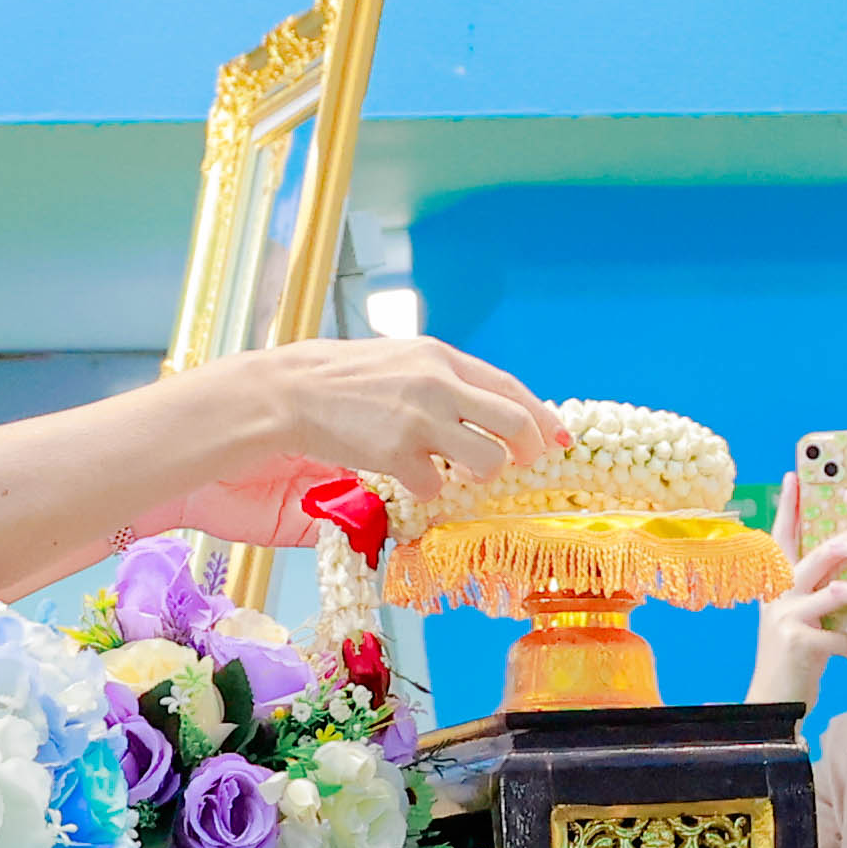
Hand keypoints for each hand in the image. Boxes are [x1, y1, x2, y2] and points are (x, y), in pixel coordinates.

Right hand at [179, 338, 558, 549]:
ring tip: (455, 471)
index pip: (510, 388)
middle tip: (519, 466)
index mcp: (441, 357)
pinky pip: (434, 487)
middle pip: (513, 425)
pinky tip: (406, 478)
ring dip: (479, 474)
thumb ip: (445, 379)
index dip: (541, 416)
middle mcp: (437, 384)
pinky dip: (426, 490)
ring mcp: (418, 420)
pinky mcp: (395, 455)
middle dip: (525, 451)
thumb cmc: (344, 378)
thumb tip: (487, 406)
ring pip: (486, 462)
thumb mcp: (402, 360)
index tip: (558, 438)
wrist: (288, 391)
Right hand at [755, 520, 846, 691]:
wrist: (771, 703)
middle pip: (819, 555)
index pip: (781, 539)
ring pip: (834, 591)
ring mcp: (785, 617)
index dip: (787, 508)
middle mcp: (778, 595)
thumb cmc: (795, 661)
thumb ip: (818, 593)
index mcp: (778, 586)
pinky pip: (840, 635)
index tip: (793, 477)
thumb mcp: (803, 619)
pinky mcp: (797, 641)